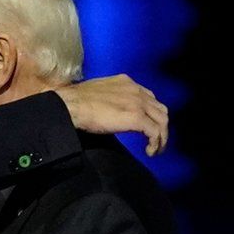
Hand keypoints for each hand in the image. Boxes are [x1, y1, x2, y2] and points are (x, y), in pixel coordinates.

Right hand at [54, 74, 168, 155]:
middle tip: (155, 140)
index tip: (146, 125)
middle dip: (160, 125)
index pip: (148, 97)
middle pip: (160, 109)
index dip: (150, 113)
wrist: (72, 105)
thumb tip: (110, 111)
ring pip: (162, 121)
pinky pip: (155, 132)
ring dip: (162, 136)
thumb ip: (111, 99)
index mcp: (126, 82)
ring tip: (155, 149)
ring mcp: (138, 103)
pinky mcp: (137, 118)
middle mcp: (136, 90)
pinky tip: (150, 151)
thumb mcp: (98, 94)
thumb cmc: (77, 101)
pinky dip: (156, 143)